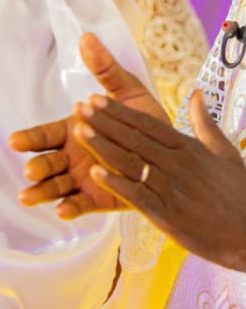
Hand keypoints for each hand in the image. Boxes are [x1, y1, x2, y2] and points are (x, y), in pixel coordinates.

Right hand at [9, 33, 168, 219]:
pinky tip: (62, 210)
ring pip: (56, 187)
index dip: (29, 138)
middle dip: (37, 166)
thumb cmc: (144, 120)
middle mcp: (73, 158)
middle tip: (29, 169)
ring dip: (42, 192)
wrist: (173, 151)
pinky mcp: (99, 199)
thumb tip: (88, 37)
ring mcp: (83, 180)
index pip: (44, 135)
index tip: (14, 140)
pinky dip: (70, 209)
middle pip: (48, 163)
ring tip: (28, 197)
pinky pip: (81, 205)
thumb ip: (106, 69)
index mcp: (73, 131)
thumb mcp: (127, 92)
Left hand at [74, 88, 245, 270]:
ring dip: (103, 146)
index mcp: (188, 148)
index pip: (148, 124)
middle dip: (104, 122)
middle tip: (79, 107)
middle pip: (134, 138)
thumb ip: (205, 123)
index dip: (120, 111)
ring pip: (131, 163)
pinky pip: (137, 195)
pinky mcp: (167, 214)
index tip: (96, 98)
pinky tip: (95, 173)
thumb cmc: (237, 193)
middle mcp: (178, 164)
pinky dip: (116, 183)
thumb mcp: (224, 152)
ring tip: (79, 131)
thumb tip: (197, 93)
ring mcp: (172, 189)